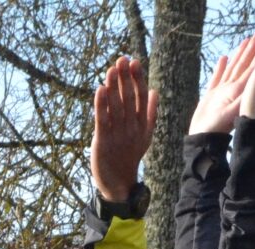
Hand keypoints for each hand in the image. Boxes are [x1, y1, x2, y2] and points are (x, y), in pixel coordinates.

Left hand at [90, 56, 156, 203]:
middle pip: (128, 98)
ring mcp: (117, 135)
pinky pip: (102, 121)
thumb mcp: (145, 136)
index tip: (135, 61)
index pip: (141, 97)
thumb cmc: (130, 156)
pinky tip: (99, 90)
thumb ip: (149, 113)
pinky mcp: (102, 142)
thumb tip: (154, 91)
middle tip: (121, 59)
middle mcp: (131, 128)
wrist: (119, 184)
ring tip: (111, 70)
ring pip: (116, 107)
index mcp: (142, 124)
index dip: (137, 79)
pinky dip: (100, 105)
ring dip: (113, 87)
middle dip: (125, 78)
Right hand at [191, 34, 254, 134]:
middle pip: (244, 66)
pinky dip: (220, 68)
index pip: (252, 70)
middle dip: (251, 51)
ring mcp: (222, 92)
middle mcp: (233, 90)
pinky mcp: (210, 96)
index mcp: (240, 91)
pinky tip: (223, 58)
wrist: (204, 139)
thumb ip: (245, 93)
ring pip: (232, 69)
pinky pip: (216, 78)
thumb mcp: (234, 108)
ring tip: (244, 42)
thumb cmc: (218, 126)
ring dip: (238, 56)